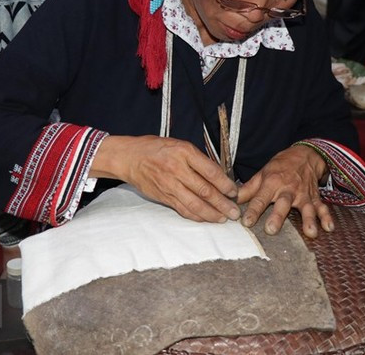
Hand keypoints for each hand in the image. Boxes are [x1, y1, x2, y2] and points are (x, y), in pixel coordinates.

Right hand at [91, 135, 241, 222]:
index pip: (210, 171)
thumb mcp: (179, 145)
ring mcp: (169, 184)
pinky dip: (196, 216)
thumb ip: (197, 159)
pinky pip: (183, 209)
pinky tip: (206, 218)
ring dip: (212, 213)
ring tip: (224, 218)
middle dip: (223, 203)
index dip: (225, 184)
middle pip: (205, 190)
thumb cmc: (156, 148)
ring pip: (195, 203)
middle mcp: (177, 169)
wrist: (129, 157)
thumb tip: (219, 176)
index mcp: (184, 152)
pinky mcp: (163, 196)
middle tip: (235, 212)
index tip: (234, 191)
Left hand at [237, 144, 331, 238]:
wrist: (305, 155)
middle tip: (271, 230)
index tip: (246, 222)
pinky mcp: (315, 197)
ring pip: (306, 207)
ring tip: (310, 233)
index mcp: (272, 182)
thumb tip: (232, 200)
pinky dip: (327, 217)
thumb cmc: (281, 166)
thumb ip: (249, 189)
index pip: (260, 197)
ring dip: (309, 220)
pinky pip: (322, 207)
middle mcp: (288, 189)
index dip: (253, 210)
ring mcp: (303, 194)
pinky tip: (329, 228)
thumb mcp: (263, 173)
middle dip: (277, 216)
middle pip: (283, 204)